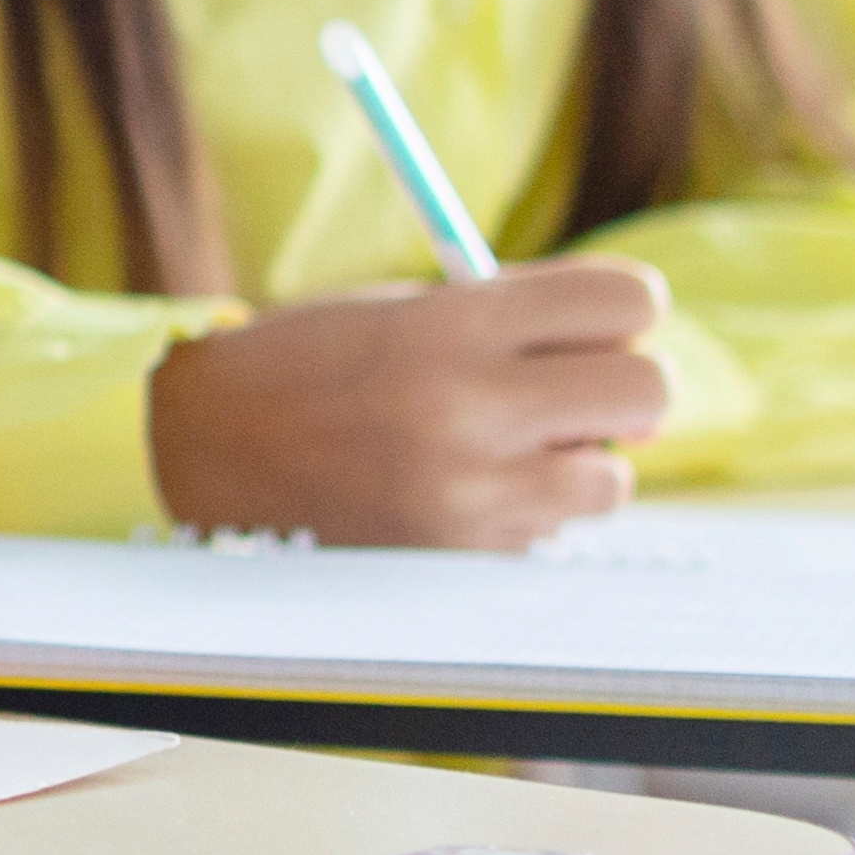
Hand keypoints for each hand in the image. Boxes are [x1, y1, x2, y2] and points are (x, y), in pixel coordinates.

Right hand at [144, 262, 671, 546]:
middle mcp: (472, 408)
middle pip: (650, 390)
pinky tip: (455, 487)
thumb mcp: (409, 309)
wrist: (203, 449)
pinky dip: (525, 508)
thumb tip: (641, 374)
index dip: (627, 305)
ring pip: (613, 478)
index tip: (602, 318)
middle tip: (572, 386)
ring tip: (499, 444)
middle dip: (624, 385)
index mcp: (454, 324)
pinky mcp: (464, 555)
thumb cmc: (313, 363)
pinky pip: (552, 530)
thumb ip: (521, 322)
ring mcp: (472, 492)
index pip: (626, 300)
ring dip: (576, 459)